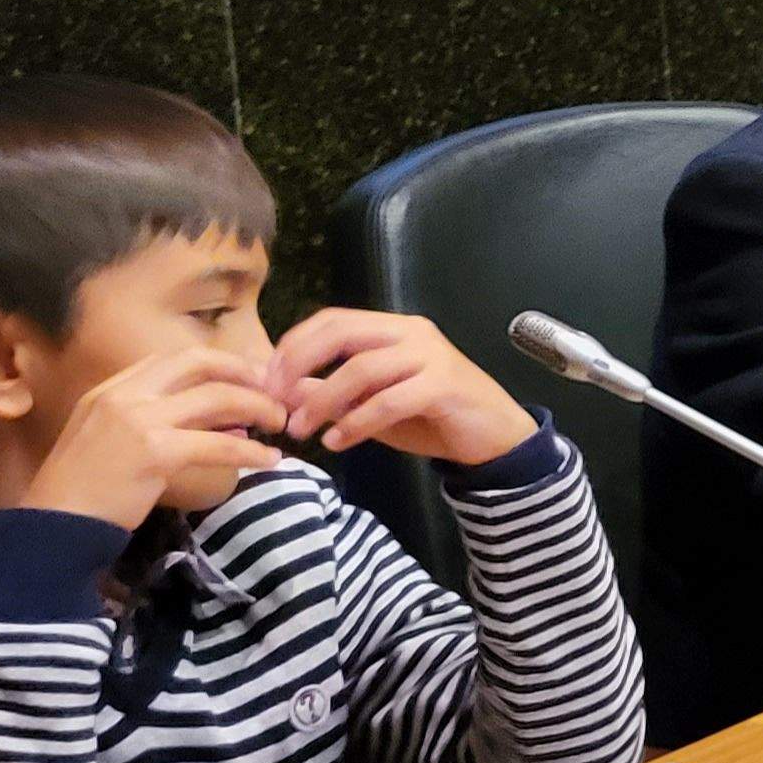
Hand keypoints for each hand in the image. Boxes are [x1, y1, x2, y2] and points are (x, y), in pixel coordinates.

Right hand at [19, 348, 287, 528]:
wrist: (53, 525)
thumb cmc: (84, 489)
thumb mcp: (109, 437)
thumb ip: (156, 420)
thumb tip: (224, 420)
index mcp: (113, 387)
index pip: (176, 357)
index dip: (220, 362)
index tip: (250, 376)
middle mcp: (125, 394)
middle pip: (201, 363)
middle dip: (245, 372)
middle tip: (274, 391)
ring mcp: (138, 420)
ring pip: (217, 398)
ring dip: (258, 408)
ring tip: (280, 423)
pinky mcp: (154, 452)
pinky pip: (218, 445)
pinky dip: (251, 451)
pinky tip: (270, 461)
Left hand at [270, 309, 540, 464]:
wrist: (495, 437)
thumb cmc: (433, 418)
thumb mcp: (373, 404)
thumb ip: (334, 393)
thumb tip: (286, 390)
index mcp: (393, 328)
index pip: (333, 320)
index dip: (294, 345)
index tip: (267, 380)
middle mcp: (411, 332)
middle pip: (341, 333)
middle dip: (299, 365)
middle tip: (276, 400)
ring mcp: (430, 356)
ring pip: (361, 368)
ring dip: (322, 401)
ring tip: (301, 430)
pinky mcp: (443, 385)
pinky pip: (388, 401)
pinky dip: (356, 423)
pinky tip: (337, 442)